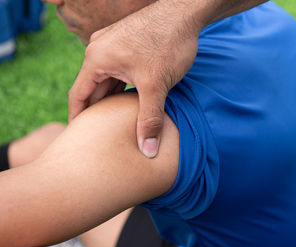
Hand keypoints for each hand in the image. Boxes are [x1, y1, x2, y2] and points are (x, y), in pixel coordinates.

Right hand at [68, 0, 199, 157]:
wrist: (184, 13)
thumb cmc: (168, 44)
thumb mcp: (156, 86)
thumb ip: (149, 119)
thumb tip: (147, 151)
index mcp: (96, 59)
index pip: (79, 95)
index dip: (78, 119)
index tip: (79, 137)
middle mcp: (99, 50)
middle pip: (93, 89)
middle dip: (99, 112)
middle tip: (101, 137)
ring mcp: (112, 45)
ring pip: (108, 80)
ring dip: (113, 100)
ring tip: (116, 124)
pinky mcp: (127, 44)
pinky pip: (119, 71)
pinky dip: (123, 87)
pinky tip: (131, 102)